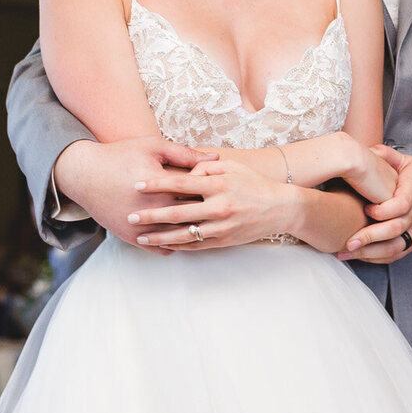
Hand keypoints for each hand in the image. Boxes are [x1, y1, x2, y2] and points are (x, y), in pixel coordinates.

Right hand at [52, 135, 212, 255]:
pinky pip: (163, 248)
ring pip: (180, 238)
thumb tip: (215, 157)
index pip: (199, 194)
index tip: (224, 191)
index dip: (213, 193)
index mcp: (163, 187)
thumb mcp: (154, 147)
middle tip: (221, 210)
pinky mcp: (133, 238)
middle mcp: (153, 211)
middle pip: (193, 218)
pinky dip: (176, 244)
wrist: (85, 175)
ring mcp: (142, 228)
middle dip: (207, 215)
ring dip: (194, 233)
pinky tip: (184, 235)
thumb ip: (185, 154)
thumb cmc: (121, 156)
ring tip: (206, 225)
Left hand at [129, 156, 298, 248]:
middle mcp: (218, 207)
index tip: (137, 185)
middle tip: (131, 216)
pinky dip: (177, 246)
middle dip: (151, 215)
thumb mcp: (232, 166)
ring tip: (140, 237)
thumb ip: (205, 166)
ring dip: (159, 237)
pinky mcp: (224, 241)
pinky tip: (163, 245)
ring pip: (183, 235)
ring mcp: (221, 227)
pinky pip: (196, 246)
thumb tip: (184, 173)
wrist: (280, 208)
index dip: (157, 184)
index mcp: (219, 184)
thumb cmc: (253, 183)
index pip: (181, 183)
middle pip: (177, 213)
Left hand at [336, 146, 411, 263]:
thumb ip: (387, 155)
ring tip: (346, 253)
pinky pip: (397, 254)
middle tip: (348, 241)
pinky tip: (359, 256)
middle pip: (395, 230)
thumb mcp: (410, 162)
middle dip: (370, 237)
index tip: (366, 208)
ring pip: (395, 247)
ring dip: (369, 253)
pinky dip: (377, 257)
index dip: (382, 210)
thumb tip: (365, 150)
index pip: (401, 206)